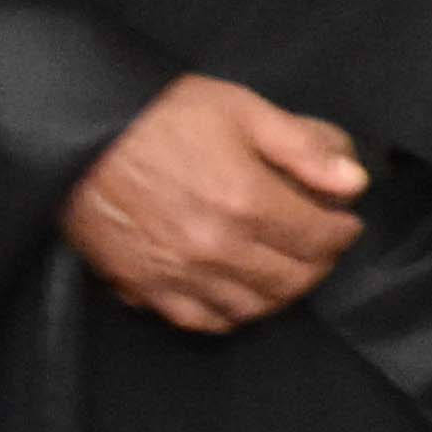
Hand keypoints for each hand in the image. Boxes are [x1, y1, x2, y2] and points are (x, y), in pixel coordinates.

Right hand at [60, 73, 367, 332]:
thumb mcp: (243, 111)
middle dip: (319, 264)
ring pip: (251, 308)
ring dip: (279, 293)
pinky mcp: (143, 286)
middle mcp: (216, 247)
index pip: (320, 238)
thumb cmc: (160, 115)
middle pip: (292, 279)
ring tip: (286, 269)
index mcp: (246, 201)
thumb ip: (304, 149)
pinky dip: (228, 314)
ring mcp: (178, 273)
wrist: (79, 131)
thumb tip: (352, 182)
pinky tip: (237, 293)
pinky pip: (199, 320)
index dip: (342, 232)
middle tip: (322, 246)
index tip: (345, 222)